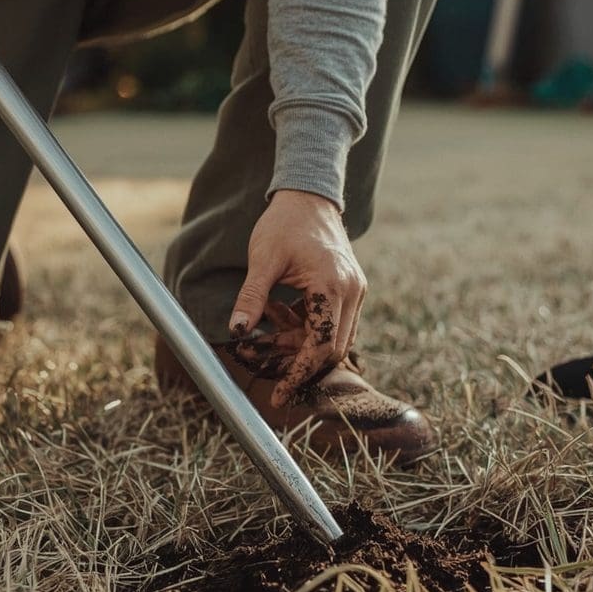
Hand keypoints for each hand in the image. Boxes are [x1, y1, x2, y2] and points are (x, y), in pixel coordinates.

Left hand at [230, 190, 365, 390]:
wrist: (309, 197)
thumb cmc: (284, 224)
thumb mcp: (262, 259)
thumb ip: (252, 297)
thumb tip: (237, 332)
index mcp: (332, 285)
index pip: (321, 345)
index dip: (299, 373)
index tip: (278, 394)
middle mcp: (352, 292)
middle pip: (331, 350)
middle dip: (298, 361)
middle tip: (264, 358)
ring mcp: (355, 292)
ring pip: (334, 339)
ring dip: (300, 343)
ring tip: (269, 321)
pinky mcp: (350, 290)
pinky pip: (333, 324)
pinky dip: (307, 328)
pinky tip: (281, 310)